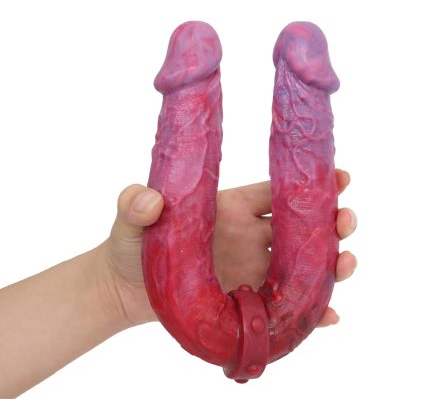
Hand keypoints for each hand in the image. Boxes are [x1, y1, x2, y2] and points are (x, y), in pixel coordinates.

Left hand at [104, 169, 356, 326]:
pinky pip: (284, 306)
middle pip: (299, 229)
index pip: (276, 193)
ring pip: (301, 266)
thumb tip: (150, 201)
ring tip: (346, 264)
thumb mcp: (129, 218)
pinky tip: (329, 316)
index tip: (339, 177)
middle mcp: (248, 237)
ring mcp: (251, 270)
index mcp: (230, 208)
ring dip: (330, 265)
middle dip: (329, 223)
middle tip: (345, 222)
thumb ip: (134, 203)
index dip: (307, 185)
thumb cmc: (131, 246)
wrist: (126, 289)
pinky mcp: (246, 302)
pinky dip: (309, 312)